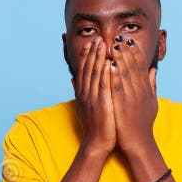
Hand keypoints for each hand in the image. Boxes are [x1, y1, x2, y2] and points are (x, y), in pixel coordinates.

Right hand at [72, 37, 115, 156]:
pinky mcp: (101, 105)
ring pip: (95, 74)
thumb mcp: (84, 105)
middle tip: (97, 38)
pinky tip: (109, 63)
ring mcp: (93, 99)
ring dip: (98, 58)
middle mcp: (86, 94)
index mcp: (83, 93)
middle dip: (92, 52)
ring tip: (102, 44)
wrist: (96, 143)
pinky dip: (106, 75)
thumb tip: (72, 78)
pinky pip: (104, 87)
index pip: (84, 70)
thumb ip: (79, 90)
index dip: (88, 55)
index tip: (91, 42)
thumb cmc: (94, 125)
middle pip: (88, 69)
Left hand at [110, 38, 157, 156]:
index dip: (135, 52)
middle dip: (126, 50)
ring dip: (120, 59)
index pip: (140, 66)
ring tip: (113, 45)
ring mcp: (132, 98)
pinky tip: (110, 66)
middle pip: (133, 67)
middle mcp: (140, 91)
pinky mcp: (123, 106)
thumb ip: (152, 84)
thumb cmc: (143, 123)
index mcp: (145, 89)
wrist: (138, 142)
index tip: (129, 40)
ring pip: (126, 74)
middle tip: (120, 36)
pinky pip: (118, 88)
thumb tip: (153, 69)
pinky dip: (115, 76)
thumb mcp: (151, 102)